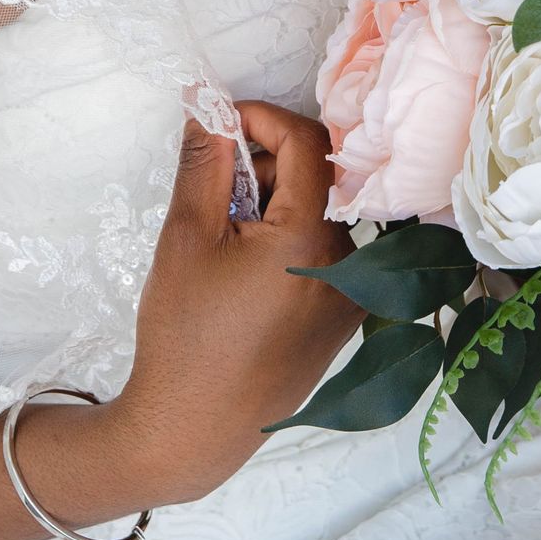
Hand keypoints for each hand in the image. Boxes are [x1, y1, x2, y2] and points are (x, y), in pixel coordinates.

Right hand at [108, 102, 360, 502]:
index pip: (308, 142)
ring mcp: (355, 296)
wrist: (195, 430)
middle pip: (320, 177)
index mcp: (315, 240)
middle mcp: (352, 265)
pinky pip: (328, 252)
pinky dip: (291, 236)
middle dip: (267, 162)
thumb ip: (204, 164)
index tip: (220, 121)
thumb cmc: (185, 338)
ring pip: (324, 214)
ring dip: (278, 200)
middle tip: (214, 181)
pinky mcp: (345, 318)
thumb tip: (208, 108)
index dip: (262, 118)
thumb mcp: (186, 237)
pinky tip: (247, 262)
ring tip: (226, 228)